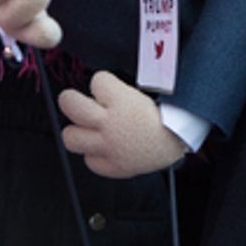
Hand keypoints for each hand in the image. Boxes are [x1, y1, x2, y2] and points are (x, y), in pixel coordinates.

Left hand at [59, 71, 186, 177]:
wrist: (176, 141)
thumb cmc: (163, 117)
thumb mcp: (143, 93)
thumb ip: (119, 90)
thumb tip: (101, 84)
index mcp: (121, 100)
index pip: (96, 80)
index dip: (101, 82)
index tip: (106, 87)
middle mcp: (109, 123)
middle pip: (70, 105)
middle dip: (69, 99)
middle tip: (73, 100)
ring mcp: (107, 146)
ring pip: (70, 137)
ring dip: (76, 131)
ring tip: (86, 128)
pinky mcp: (111, 165)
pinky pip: (89, 161)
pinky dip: (94, 155)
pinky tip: (103, 148)